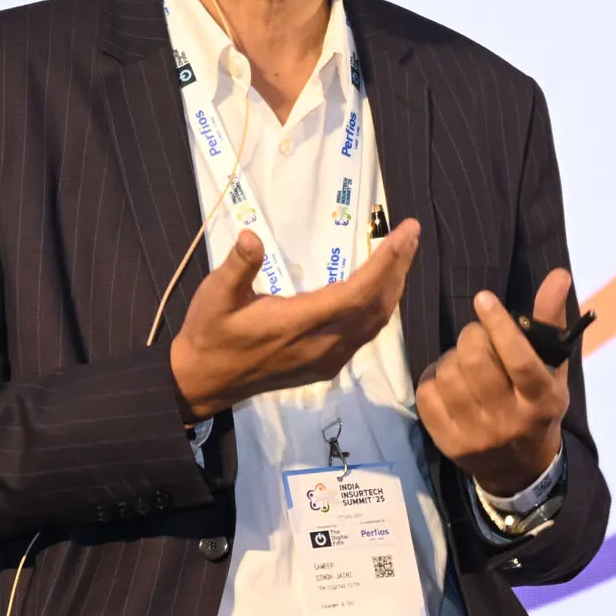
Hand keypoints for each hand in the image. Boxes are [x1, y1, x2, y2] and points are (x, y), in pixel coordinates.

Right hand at [169, 220, 419, 420]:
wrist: (203, 382)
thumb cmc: (209, 334)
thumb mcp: (214, 296)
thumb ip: (237, 267)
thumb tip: (250, 237)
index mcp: (297, 325)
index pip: (357, 293)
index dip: (385, 264)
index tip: (404, 234)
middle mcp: (321, 346)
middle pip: (376, 307)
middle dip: (399, 268)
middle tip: (412, 234)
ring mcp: (327, 360)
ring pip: (375, 323)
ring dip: (393, 288)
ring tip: (402, 254)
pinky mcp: (325, 366)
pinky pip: (365, 335)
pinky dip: (380, 307)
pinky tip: (382, 288)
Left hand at [415, 267, 572, 498]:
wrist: (519, 468)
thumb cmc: (538, 406)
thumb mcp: (553, 369)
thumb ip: (550, 322)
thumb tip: (558, 275)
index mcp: (541, 400)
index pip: (519, 360)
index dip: (499, 326)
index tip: (483, 299)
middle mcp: (510, 421)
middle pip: (476, 362)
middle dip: (472, 336)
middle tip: (477, 335)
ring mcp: (476, 435)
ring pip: (449, 374)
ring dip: (452, 356)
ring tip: (465, 360)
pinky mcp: (447, 443)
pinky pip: (427, 393)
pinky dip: (434, 376)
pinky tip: (447, 378)